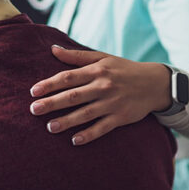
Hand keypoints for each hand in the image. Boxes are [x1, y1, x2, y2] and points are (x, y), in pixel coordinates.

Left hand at [29, 46, 170, 145]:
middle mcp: (103, 86)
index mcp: (97, 70)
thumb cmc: (123, 69)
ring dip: (67, 121)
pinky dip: (89, 134)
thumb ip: (76, 56)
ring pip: (86, 113)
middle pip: (73, 96)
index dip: (50, 84)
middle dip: (52, 103)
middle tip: (34, 110)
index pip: (68, 77)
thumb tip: (53, 49)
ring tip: (50, 127)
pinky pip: (102, 128)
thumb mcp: (102, 58)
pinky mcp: (121, 117)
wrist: (154, 83)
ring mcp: (112, 103)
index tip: (33, 91)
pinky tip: (75, 140)